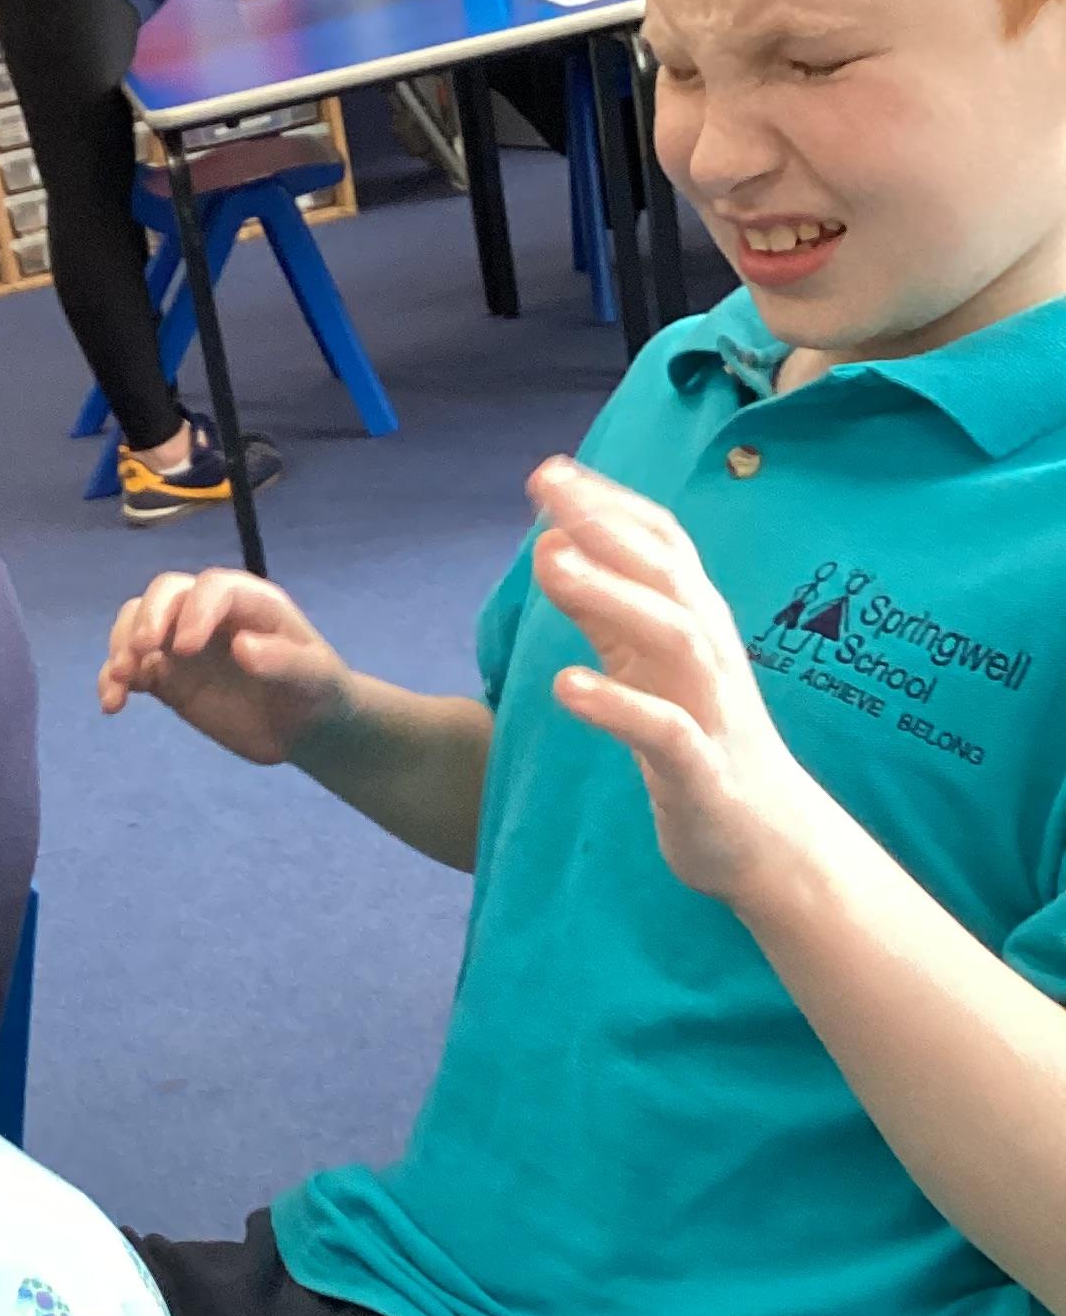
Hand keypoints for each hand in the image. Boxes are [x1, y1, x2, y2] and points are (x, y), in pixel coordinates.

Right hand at [99, 567, 351, 763]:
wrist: (303, 727)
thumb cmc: (316, 691)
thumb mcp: (314, 677)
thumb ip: (284, 661)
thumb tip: (241, 646)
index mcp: (249, 601)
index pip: (213, 588)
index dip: (195, 610)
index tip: (187, 649)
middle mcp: (209, 613)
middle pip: (165, 593)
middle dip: (148, 617)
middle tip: (142, 651)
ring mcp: (181, 642)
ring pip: (137, 622)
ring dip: (121, 645)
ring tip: (121, 680)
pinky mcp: (165, 675)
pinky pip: (131, 667)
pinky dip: (114, 680)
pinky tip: (113, 705)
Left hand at [531, 457, 831, 903]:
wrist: (769, 843)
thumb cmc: (700, 743)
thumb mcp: (645, 667)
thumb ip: (603, 611)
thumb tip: (553, 545)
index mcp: (696, 624)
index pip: (660, 543)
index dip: (609, 503)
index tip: (550, 471)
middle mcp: (710, 653)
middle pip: (667, 572)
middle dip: (607, 524)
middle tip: (546, 485)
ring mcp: (711, 710)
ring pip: (673, 636)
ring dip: (612, 595)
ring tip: (551, 561)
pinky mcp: (703, 771)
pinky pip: (665, 731)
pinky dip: (618, 705)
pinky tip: (566, 685)